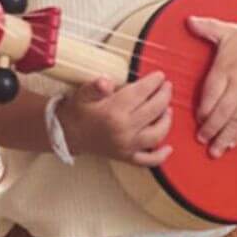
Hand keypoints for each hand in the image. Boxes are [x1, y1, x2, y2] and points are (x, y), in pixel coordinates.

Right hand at [56, 73, 173, 165]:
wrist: (68, 134)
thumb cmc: (78, 111)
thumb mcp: (84, 93)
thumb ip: (96, 86)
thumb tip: (105, 82)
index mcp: (113, 112)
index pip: (141, 93)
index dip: (153, 82)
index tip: (160, 76)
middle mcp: (123, 130)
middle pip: (153, 110)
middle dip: (164, 96)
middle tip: (167, 87)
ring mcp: (126, 146)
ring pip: (156, 134)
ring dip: (166, 121)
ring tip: (167, 109)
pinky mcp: (126, 157)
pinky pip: (148, 160)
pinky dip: (160, 156)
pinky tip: (169, 148)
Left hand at [186, 15, 236, 157]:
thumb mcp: (229, 31)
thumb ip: (207, 27)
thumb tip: (188, 20)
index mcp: (228, 68)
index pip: (213, 92)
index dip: (205, 108)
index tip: (197, 118)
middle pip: (224, 111)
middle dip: (212, 128)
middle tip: (201, 139)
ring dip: (225, 137)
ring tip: (214, 150)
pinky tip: (231, 145)